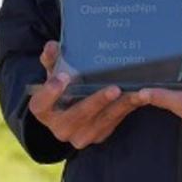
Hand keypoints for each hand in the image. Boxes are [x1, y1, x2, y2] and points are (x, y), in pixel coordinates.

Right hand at [27, 41, 143, 148]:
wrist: (70, 111)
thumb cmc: (62, 86)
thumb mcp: (54, 72)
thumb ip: (52, 59)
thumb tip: (52, 45)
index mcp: (43, 110)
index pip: (41, 104)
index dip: (51, 92)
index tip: (63, 77)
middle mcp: (60, 128)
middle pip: (77, 116)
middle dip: (97, 102)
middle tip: (114, 88)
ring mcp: (81, 135)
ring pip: (102, 121)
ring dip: (121, 106)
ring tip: (136, 93)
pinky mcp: (100, 135)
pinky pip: (115, 122)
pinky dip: (128, 109)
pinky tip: (141, 96)